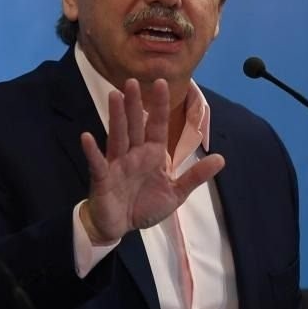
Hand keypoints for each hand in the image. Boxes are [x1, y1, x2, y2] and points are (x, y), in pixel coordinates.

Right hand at [78, 78, 224, 243]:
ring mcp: (116, 164)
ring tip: (114, 97)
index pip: (156, 125)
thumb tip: (220, 158)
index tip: (161, 82)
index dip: (159, 105)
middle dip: (134, 104)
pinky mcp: (102, 178)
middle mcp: (133, 154)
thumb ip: (195, 176)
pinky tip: (87, 137)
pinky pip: (97, 163)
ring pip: (117, 137)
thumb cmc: (143, 206)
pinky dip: (92, 151)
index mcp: (152, 154)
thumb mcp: (175, 193)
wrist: (119, 227)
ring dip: (116, 117)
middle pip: (134, 125)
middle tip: (131, 81)